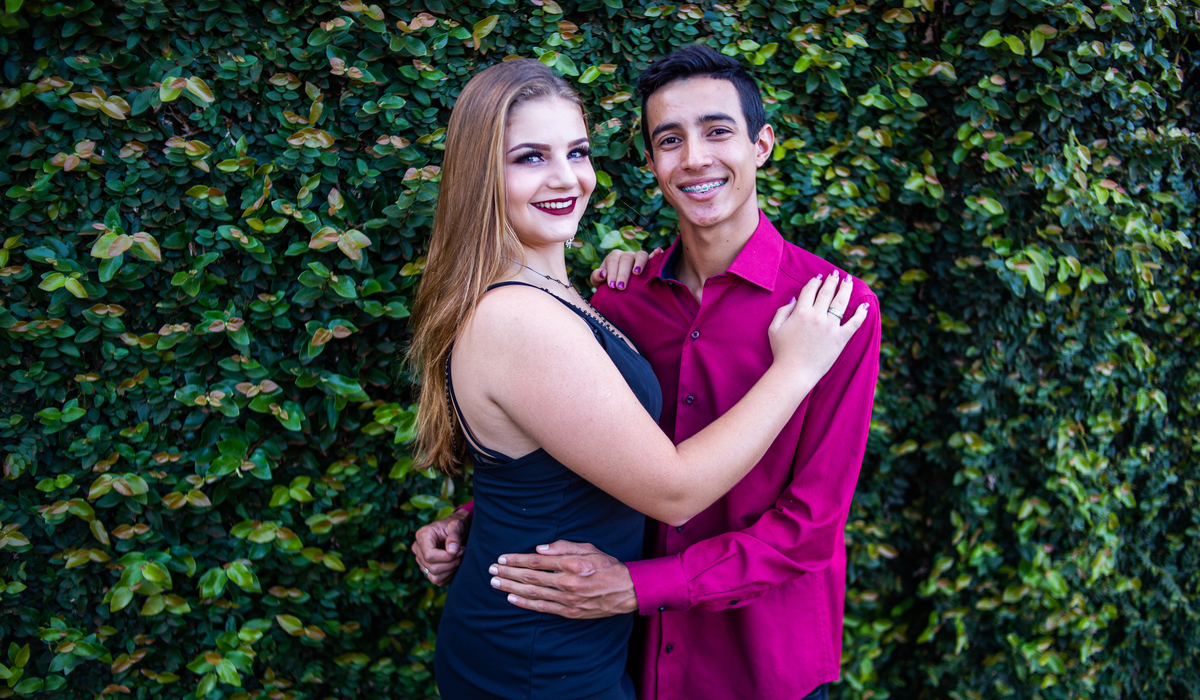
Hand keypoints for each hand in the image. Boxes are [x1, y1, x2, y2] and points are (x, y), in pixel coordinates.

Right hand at [410, 508, 470, 585]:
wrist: (456, 528)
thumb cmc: (456, 524)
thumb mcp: (457, 525)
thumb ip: (454, 536)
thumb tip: (452, 551)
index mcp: (422, 535)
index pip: (429, 555)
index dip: (446, 557)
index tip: (460, 551)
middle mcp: (418, 548)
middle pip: (432, 567)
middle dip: (451, 563)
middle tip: (462, 553)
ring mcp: (420, 560)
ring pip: (434, 577)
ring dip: (450, 570)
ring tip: (458, 558)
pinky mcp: (426, 569)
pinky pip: (437, 580)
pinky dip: (448, 575)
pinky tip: (454, 564)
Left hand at [488, 541, 636, 618]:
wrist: (627, 590)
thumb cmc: (607, 565)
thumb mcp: (588, 548)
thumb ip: (563, 547)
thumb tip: (539, 549)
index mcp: (572, 563)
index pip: (537, 560)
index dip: (517, 559)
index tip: (502, 557)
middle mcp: (568, 582)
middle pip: (530, 576)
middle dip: (508, 572)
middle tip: (491, 569)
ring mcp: (568, 598)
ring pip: (533, 592)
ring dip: (511, 587)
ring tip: (495, 582)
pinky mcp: (570, 611)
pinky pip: (542, 607)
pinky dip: (525, 603)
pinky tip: (511, 598)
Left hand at [589, 248, 662, 289]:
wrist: (618, 288)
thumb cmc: (608, 284)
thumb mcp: (598, 282)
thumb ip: (596, 277)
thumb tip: (602, 274)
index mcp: (614, 257)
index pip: (612, 261)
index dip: (612, 273)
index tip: (611, 286)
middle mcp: (626, 255)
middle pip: (625, 260)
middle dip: (622, 274)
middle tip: (620, 287)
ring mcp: (638, 258)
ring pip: (640, 255)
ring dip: (639, 263)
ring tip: (636, 273)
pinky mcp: (648, 262)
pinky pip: (653, 257)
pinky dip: (656, 254)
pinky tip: (659, 251)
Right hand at [768, 271, 867, 381]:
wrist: (794, 372)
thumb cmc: (782, 352)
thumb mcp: (774, 328)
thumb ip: (783, 311)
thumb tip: (795, 299)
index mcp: (800, 312)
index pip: (810, 290)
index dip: (815, 281)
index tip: (819, 277)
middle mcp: (817, 316)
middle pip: (827, 292)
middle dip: (832, 280)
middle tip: (836, 274)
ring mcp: (831, 327)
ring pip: (841, 302)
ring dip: (846, 289)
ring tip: (849, 281)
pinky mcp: (841, 338)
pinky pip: (854, 323)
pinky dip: (861, 314)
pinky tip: (865, 306)